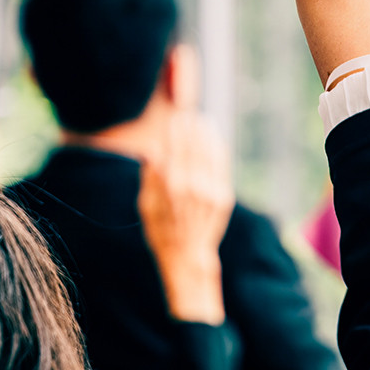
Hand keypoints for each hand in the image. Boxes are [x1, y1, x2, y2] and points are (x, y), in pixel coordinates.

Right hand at [138, 113, 234, 324]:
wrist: (187, 255)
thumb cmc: (161, 230)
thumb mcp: (146, 205)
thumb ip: (150, 176)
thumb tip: (151, 149)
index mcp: (169, 187)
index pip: (174, 149)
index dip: (176, 131)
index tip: (176, 117)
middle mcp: (192, 187)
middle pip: (193, 147)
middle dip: (191, 128)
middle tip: (189, 114)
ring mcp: (210, 192)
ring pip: (210, 154)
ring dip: (206, 135)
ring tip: (203, 121)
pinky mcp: (223, 197)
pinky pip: (221, 166)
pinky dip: (217, 150)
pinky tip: (214, 139)